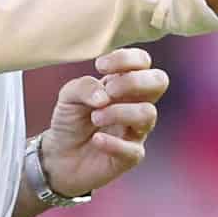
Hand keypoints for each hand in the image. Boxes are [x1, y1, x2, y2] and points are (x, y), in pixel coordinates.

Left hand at [39, 47, 168, 197]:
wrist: (58, 157)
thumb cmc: (70, 121)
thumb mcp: (68, 97)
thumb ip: (84, 87)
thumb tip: (104, 96)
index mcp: (124, 84)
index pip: (142, 62)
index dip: (126, 59)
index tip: (100, 66)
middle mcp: (135, 104)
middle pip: (159, 81)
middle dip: (134, 81)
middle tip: (109, 91)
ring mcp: (135, 130)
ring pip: (148, 113)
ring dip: (120, 112)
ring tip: (95, 117)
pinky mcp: (129, 157)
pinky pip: (132, 149)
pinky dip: (113, 143)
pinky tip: (96, 140)